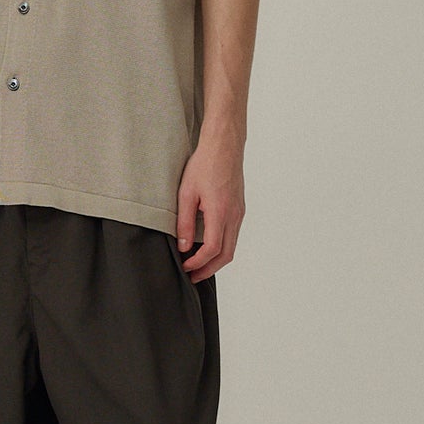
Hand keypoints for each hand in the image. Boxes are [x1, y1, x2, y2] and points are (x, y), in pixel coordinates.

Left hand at [175, 132, 244, 281]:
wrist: (224, 146)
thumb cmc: (204, 165)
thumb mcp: (186, 193)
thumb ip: (184, 222)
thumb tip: (183, 246)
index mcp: (220, 211)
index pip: (213, 248)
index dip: (198, 262)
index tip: (185, 266)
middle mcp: (234, 215)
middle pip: (226, 255)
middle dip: (208, 269)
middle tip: (192, 276)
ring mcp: (239, 213)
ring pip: (231, 247)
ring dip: (215, 260)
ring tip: (197, 265)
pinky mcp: (239, 209)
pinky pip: (233, 235)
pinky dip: (221, 248)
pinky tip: (207, 248)